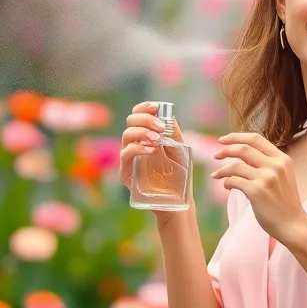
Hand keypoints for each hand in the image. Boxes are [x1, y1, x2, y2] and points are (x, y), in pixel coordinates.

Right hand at [119, 102, 190, 225]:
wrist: (179, 200)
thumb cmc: (180, 176)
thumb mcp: (181, 150)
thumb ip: (174, 133)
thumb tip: (168, 115)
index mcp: (148, 136)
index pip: (139, 115)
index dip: (145, 108)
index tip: (157, 107)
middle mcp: (136, 144)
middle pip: (130, 121)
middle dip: (145, 119)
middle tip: (160, 127)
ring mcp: (130, 158)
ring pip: (126, 135)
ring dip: (141, 132)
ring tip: (156, 138)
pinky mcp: (126, 172)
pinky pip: (126, 154)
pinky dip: (137, 148)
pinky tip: (151, 149)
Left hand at [212, 132, 306, 245]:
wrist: (293, 225)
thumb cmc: (285, 203)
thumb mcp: (283, 176)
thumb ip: (268, 164)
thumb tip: (241, 156)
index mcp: (282, 159)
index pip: (256, 139)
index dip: (236, 137)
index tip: (223, 140)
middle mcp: (275, 165)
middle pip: (243, 148)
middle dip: (226, 149)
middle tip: (216, 154)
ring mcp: (266, 178)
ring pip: (235, 165)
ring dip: (222, 169)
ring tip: (216, 175)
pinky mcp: (256, 191)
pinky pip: (233, 181)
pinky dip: (226, 182)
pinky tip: (227, 186)